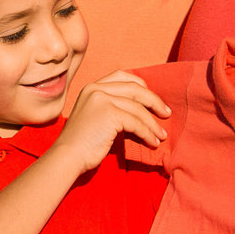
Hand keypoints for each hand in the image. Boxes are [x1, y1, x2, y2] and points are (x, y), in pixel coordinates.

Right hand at [53, 71, 169, 172]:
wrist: (67, 157)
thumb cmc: (82, 143)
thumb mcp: (95, 117)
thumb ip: (112, 107)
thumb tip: (142, 110)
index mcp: (92, 87)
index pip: (122, 76)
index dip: (141, 85)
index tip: (152, 99)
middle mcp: (96, 89)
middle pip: (135, 89)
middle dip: (154, 101)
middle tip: (167, 113)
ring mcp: (102, 99)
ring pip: (138, 109)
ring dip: (153, 124)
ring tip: (162, 135)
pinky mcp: (109, 114)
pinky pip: (137, 123)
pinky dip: (148, 133)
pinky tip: (153, 142)